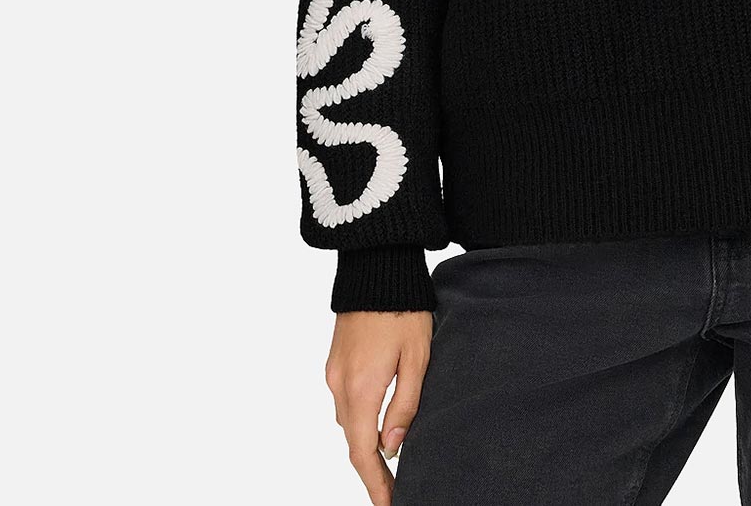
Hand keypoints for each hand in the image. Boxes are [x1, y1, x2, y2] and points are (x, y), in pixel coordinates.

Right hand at [324, 309, 431, 503]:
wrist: (376, 268)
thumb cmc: (404, 310)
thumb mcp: (417, 360)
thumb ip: (405, 406)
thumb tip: (392, 448)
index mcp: (361, 388)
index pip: (364, 452)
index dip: (375, 484)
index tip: (388, 504)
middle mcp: (339, 385)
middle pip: (353, 442)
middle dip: (372, 471)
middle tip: (394, 493)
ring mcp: (333, 374)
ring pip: (348, 423)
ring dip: (366, 446)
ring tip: (391, 466)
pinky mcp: (334, 363)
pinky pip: (345, 404)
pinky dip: (360, 423)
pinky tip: (378, 428)